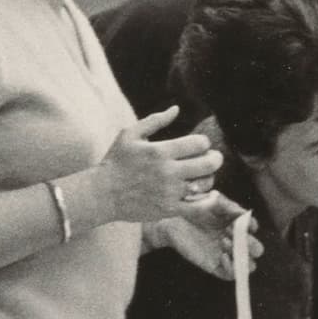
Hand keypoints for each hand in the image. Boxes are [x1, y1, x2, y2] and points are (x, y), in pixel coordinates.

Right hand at [93, 106, 221, 222]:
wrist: (102, 194)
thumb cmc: (116, 161)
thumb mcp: (130, 134)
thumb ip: (155, 120)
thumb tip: (176, 109)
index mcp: (159, 151)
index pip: (198, 143)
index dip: (204, 143)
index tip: (200, 145)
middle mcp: (167, 172)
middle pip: (208, 164)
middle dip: (215, 159)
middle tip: (214, 158)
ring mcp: (169, 192)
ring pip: (204, 184)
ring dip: (209, 178)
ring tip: (204, 175)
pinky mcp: (169, 209)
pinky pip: (198, 207)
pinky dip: (209, 201)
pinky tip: (212, 194)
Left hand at [157, 195, 261, 279]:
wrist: (173, 220)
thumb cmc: (193, 208)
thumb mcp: (211, 201)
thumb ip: (228, 204)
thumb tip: (244, 213)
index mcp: (237, 224)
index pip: (253, 229)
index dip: (251, 226)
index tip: (240, 221)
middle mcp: (235, 241)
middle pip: (257, 250)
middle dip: (251, 243)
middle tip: (232, 233)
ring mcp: (227, 254)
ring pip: (249, 265)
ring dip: (242, 255)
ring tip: (224, 241)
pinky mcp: (215, 266)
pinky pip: (231, 275)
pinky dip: (231, 267)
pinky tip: (221, 255)